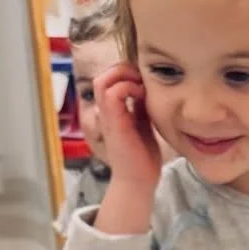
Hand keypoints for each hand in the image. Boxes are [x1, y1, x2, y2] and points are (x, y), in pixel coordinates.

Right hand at [92, 63, 161, 228]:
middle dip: (123, 70)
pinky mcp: (114, 123)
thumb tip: (146, 87)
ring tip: (140, 86)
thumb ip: (141, 106)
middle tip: (142, 80)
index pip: (110, 79)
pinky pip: (111, 95)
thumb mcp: (143, 123)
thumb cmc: (142, 156)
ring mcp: (107, 117)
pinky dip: (127, 88)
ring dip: (123, 77)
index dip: (126, 72)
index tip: (145, 81)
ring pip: (102, 81)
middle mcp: (106, 111)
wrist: (139, 180)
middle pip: (103, 76)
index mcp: (113, 110)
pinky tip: (141, 96)